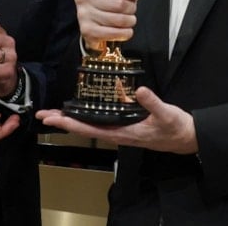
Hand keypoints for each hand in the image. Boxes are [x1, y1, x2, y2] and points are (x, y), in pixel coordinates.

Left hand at [36, 87, 197, 154]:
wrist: (185, 138)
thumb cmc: (175, 127)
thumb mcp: (166, 113)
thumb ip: (153, 102)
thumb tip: (140, 90)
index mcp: (123, 132)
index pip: (90, 128)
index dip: (70, 123)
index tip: (53, 118)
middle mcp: (117, 134)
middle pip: (84, 128)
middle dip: (63, 121)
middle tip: (42, 114)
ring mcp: (119, 131)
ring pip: (89, 126)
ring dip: (71, 120)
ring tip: (54, 114)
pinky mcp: (124, 126)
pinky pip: (99, 123)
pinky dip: (85, 118)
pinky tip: (80, 113)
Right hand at [76, 0, 143, 46]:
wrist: (97, 23)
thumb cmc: (110, 3)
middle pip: (118, 3)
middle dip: (131, 8)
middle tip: (131, 10)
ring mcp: (84, 15)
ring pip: (118, 19)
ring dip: (130, 21)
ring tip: (129, 20)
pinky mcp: (87, 31)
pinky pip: (113, 33)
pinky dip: (125, 33)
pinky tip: (126, 31)